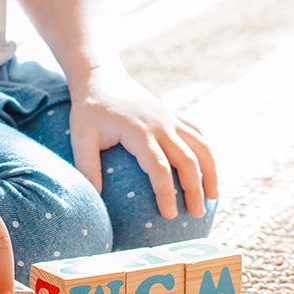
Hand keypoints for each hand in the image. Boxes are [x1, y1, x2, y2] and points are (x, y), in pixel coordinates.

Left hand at [69, 64, 218, 217]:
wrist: (101, 78)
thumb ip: (86, 166)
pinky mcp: (174, 115)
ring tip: (213, 198)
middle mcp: (161, 124)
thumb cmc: (89, 111)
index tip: (169, 214)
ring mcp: (171, 118)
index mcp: (139, 131)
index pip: (159, 167)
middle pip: (188, 160)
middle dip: (195, 189)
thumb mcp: (80, 137)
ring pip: (201, 146)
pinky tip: (208, 172)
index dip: (166, 192)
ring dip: (210, 172)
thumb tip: (94, 199)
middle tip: (196, 215)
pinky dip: (207, 153)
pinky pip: (198, 134)